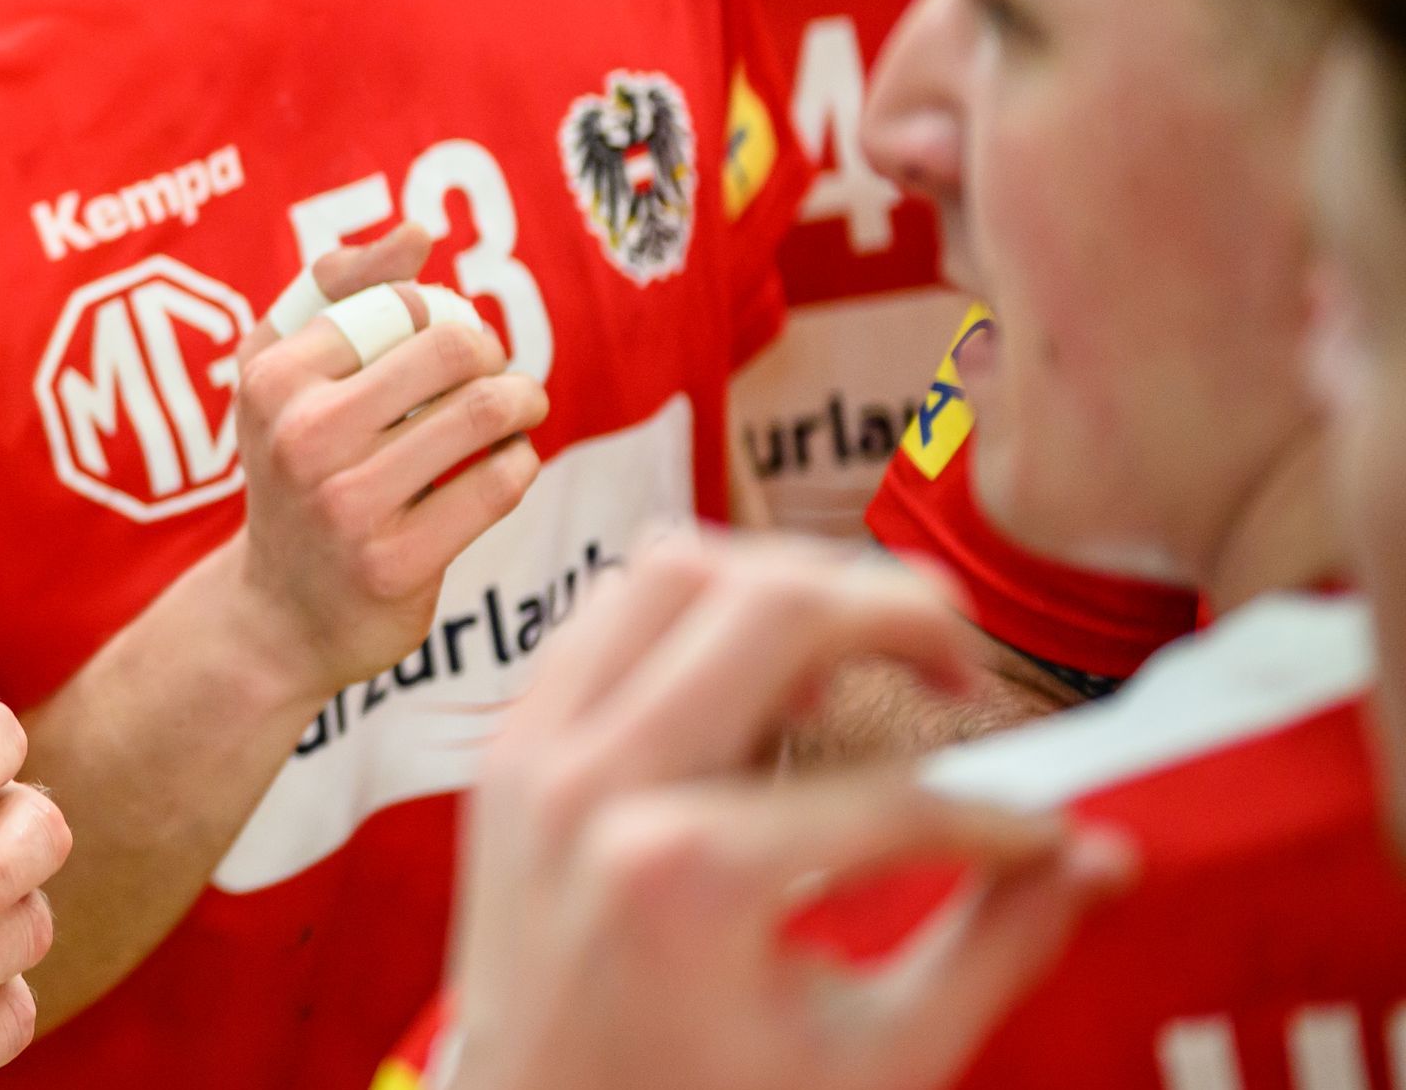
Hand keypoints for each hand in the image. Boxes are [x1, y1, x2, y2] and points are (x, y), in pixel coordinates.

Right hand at [227, 224, 548, 692]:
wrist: (280, 613)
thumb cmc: (295, 469)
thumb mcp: (284, 372)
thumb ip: (340, 289)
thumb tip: (418, 233)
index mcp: (272, 378)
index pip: (404, 304)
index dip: (446, 317)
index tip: (446, 350)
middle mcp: (301, 437)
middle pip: (456, 349)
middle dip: (496, 357)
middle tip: (496, 380)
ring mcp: (346, 505)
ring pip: (487, 414)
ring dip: (523, 406)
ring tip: (517, 416)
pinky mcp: (394, 565)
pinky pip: (498, 484)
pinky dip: (517, 466)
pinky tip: (500, 471)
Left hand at [442, 536, 1133, 1089]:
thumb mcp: (872, 1058)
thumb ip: (995, 948)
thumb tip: (1103, 855)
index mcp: (686, 875)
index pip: (891, 794)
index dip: (996, 817)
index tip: (1043, 834)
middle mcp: (596, 786)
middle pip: (774, 602)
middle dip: (897, 612)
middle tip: (960, 667)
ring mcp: (534, 753)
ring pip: (674, 569)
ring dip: (786, 589)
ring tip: (855, 666)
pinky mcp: (506, 745)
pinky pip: (603, 613)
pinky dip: (691, 616)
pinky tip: (756, 680)